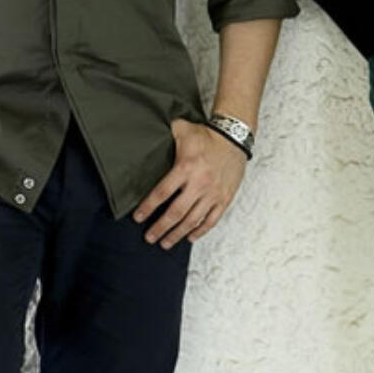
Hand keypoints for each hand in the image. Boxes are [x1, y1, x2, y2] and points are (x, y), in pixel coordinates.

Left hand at [132, 119, 246, 247]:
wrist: (234, 138)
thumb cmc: (207, 135)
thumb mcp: (182, 129)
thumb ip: (164, 133)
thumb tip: (145, 133)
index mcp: (186, 168)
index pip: (162, 193)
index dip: (148, 207)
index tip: (138, 217)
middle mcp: (199, 184)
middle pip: (176, 212)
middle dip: (160, 227)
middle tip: (149, 237)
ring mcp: (213, 193)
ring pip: (193, 220)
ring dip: (177, 234)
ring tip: (165, 243)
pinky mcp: (224, 198)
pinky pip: (211, 220)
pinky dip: (200, 231)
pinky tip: (189, 237)